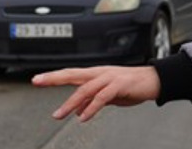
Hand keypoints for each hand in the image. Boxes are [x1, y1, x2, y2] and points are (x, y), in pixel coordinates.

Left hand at [32, 65, 160, 121]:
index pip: (70, 73)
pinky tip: (84, 117)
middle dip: (53, 78)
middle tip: (37, 81)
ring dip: (70, 103)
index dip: (53, 76)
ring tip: (59, 115)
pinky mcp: (119, 84)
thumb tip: (77, 110)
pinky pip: (102, 97)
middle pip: (72, 74)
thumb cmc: (132, 86)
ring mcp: (109, 77)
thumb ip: (92, 100)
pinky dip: (91, 108)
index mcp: (96, 74)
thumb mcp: (108, 96)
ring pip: (85, 89)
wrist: (154, 81)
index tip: (37, 79)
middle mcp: (100, 73)